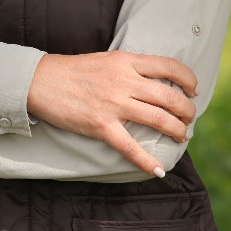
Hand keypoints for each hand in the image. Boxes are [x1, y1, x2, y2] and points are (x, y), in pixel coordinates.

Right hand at [27, 51, 198, 177]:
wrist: (38, 80)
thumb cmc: (70, 70)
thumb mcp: (104, 59)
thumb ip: (128, 68)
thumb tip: (152, 81)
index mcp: (125, 62)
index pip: (169, 66)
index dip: (188, 79)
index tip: (192, 90)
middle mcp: (123, 81)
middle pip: (170, 96)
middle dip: (187, 111)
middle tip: (189, 119)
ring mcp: (113, 104)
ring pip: (159, 119)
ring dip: (177, 130)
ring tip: (181, 136)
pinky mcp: (101, 125)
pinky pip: (130, 146)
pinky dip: (146, 161)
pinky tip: (158, 170)